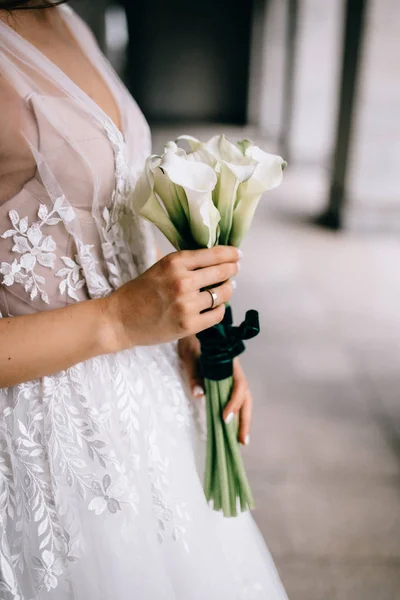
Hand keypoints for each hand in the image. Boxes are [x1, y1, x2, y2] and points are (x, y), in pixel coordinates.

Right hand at [101, 246, 238, 351]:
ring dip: (227, 290)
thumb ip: (186, 264)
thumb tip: (217, 260)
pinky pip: (217, 314)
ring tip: (226, 288)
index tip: (237, 254)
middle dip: (232, 270)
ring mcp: (187, 305)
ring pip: (223, 294)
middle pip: (222, 272)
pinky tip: (215, 306)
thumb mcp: (160, 267)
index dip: (230, 253)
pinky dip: (220, 309)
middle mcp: (183, 281)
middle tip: (235, 270)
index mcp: (175, 262)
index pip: (213, 254)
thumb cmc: (139, 292)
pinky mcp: (189, 325)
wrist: (120, 319)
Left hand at [179, 336, 251, 445]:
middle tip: (242, 441)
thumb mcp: (189, 355)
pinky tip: (231, 426)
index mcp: (229, 364)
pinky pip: (233, 398)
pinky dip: (235, 412)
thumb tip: (199, 395)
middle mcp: (234, 372)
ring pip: (243, 399)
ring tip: (240, 439)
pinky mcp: (224, 380)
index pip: (239, 387)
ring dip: (242, 419)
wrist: (193, 328)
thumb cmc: (192, 340)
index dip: (233, 403)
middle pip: (246, 398)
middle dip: (245, 420)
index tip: (224, 418)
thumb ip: (195, 374)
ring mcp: (231, 377)